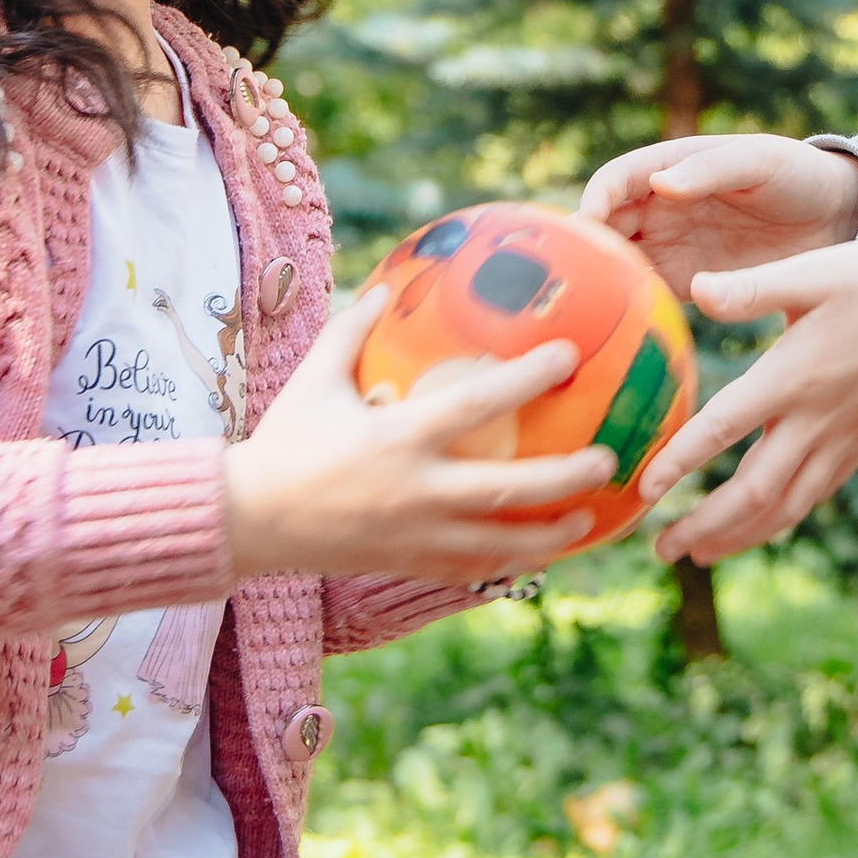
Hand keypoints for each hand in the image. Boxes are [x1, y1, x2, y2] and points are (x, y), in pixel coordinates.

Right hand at [225, 288, 615, 584]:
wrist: (249, 519)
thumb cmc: (284, 441)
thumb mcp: (314, 378)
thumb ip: (351, 331)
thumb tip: (386, 288)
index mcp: (398, 437)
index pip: (477, 404)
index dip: (526, 379)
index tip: (569, 355)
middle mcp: (416, 490)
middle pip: (510, 489)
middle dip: (566, 476)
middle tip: (608, 459)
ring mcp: (416, 534)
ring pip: (502, 544)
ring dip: (553, 534)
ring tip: (591, 520)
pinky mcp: (409, 563)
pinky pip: (472, 569)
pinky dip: (510, 563)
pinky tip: (539, 554)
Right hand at [581, 135, 857, 291]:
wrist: (836, 218)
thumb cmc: (796, 173)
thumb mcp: (758, 160)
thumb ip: (711, 169)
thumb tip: (660, 184)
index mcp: (669, 167)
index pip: (614, 181)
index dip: (594, 200)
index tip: (586, 226)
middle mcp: (660, 208)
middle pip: (606, 227)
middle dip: (586, 249)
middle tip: (579, 280)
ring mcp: (671, 247)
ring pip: (620, 265)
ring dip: (604, 284)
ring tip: (595, 311)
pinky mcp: (689, 283)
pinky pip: (650, 298)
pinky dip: (635, 311)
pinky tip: (630, 330)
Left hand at [640, 242, 857, 565]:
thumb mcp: (817, 271)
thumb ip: (753, 287)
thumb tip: (693, 289)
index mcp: (794, 377)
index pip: (725, 428)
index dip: (682, 462)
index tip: (645, 491)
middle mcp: (816, 421)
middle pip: (753, 492)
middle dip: (704, 525)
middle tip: (659, 550)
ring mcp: (841, 440)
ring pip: (784, 507)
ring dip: (737, 536)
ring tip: (696, 554)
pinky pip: (811, 497)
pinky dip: (777, 521)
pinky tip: (757, 526)